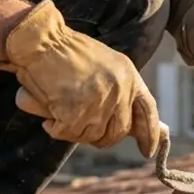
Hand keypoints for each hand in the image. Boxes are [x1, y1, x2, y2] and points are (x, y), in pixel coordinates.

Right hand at [0, 0, 159, 156]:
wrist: (42, 41)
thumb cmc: (66, 50)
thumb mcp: (105, 64)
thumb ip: (119, 89)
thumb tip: (128, 125)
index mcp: (129, 76)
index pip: (147, 111)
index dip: (150, 134)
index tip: (148, 151)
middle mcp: (120, 91)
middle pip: (118, 131)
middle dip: (101, 136)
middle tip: (82, 127)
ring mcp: (99, 104)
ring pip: (92, 136)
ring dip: (75, 129)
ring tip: (61, 109)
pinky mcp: (77, 114)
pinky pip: (68, 134)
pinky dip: (55, 127)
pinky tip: (50, 113)